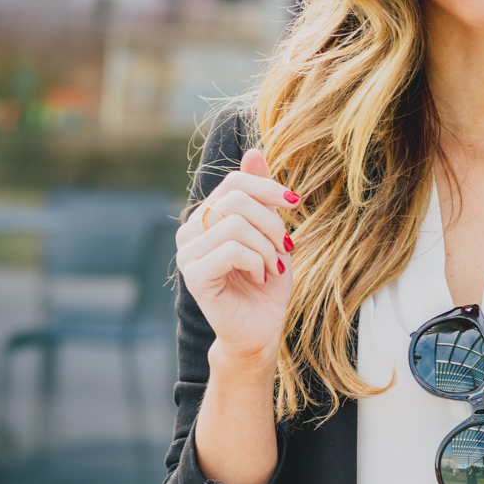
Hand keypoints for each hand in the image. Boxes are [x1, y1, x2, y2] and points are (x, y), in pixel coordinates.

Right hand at [176, 147, 296, 370]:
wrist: (259, 332)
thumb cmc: (265, 286)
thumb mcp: (270, 235)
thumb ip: (260, 197)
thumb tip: (253, 151)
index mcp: (205, 218)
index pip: (233, 183)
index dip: (267, 187)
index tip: (295, 203)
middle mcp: (189, 232)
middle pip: (235, 201)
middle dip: (270, 223)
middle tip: (284, 249)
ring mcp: (188, 254)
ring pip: (235, 225)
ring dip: (266, 247)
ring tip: (273, 267)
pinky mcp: (194, 276)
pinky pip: (231, 250)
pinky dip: (256, 261)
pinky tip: (260, 276)